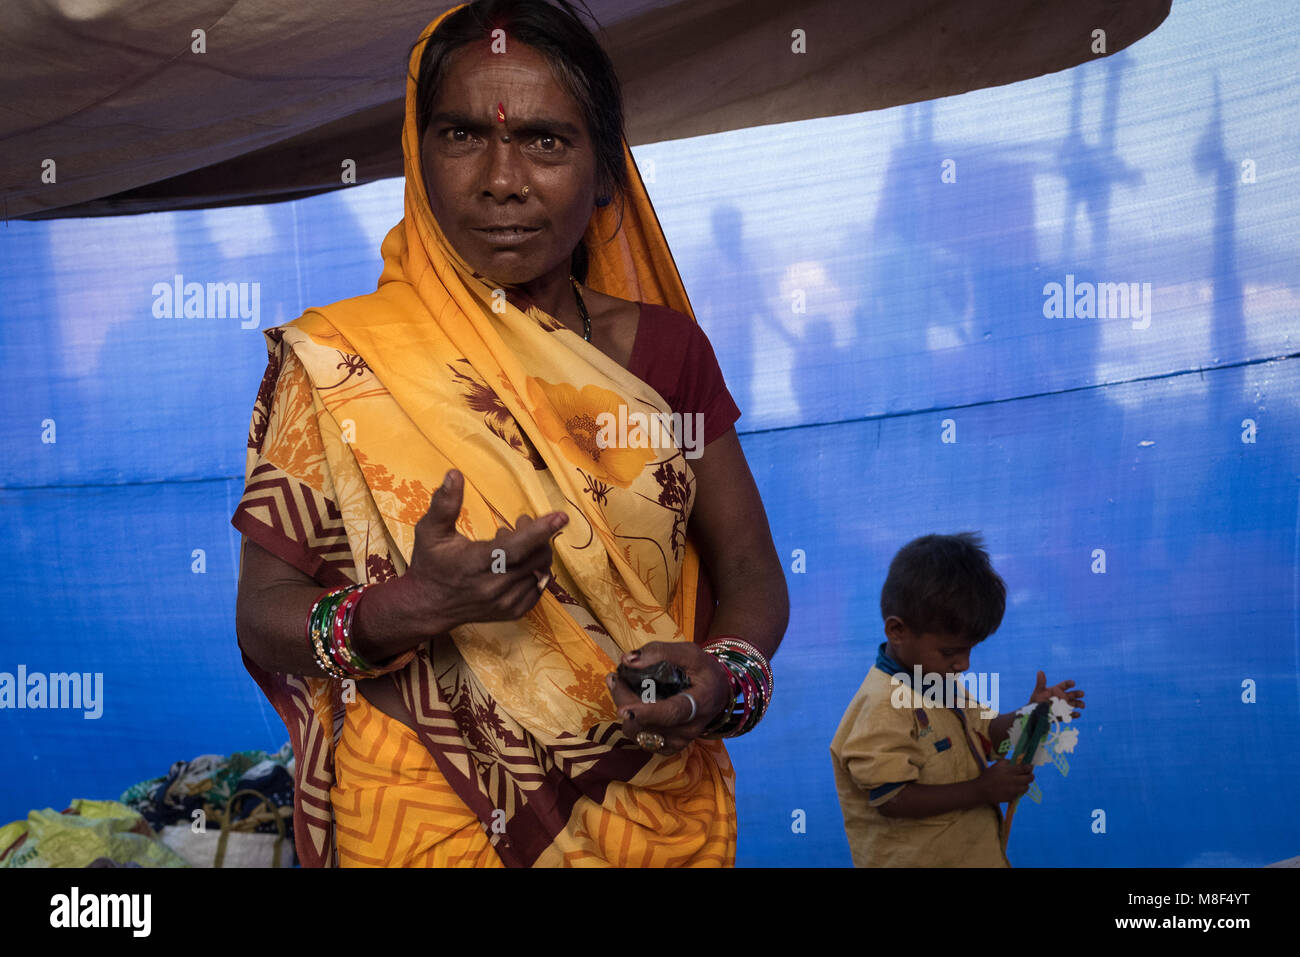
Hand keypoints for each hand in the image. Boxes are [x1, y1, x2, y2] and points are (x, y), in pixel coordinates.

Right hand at [403, 469, 567, 628]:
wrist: (428, 606)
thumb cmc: (430, 563)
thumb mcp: (430, 531)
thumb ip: (444, 504)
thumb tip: (454, 474)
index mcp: (475, 563)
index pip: (516, 547)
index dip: (540, 531)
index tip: (561, 516)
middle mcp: (494, 586)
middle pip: (536, 557)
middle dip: (537, 535)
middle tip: (519, 523)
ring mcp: (505, 602)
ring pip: (541, 571)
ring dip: (535, 551)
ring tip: (511, 543)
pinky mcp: (513, 612)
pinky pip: (539, 587)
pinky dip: (535, 570)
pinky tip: (516, 563)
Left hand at [604, 641, 732, 755]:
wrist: (716, 694)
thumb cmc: (702, 671)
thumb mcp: (690, 653)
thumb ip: (661, 652)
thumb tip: (627, 660)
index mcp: (700, 704)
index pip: (673, 713)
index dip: (647, 713)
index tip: (624, 709)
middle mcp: (690, 729)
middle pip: (647, 723)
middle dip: (624, 700)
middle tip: (614, 677)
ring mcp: (678, 742)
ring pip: (637, 731)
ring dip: (624, 707)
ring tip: (621, 684)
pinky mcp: (667, 747)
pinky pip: (638, 737)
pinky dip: (630, 718)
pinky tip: (630, 701)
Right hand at [977, 759, 1034, 803]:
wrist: (982, 791)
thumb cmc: (988, 776)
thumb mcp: (995, 766)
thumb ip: (1005, 762)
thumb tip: (1013, 761)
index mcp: (1009, 771)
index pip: (1024, 768)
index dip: (1029, 767)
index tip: (1031, 767)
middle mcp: (1013, 781)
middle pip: (1028, 778)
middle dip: (1031, 776)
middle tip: (1030, 775)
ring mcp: (1013, 790)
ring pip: (1026, 787)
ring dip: (1025, 784)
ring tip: (1022, 783)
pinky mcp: (1012, 798)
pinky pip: (1019, 794)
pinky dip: (1017, 791)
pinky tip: (1013, 789)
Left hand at [1030, 671, 1084, 718]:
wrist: (1035, 713)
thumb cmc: (1037, 700)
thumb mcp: (1038, 691)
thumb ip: (1041, 682)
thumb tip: (1040, 671)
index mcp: (1057, 690)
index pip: (1065, 685)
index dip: (1069, 684)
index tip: (1073, 683)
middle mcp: (1062, 697)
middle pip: (1072, 694)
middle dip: (1078, 694)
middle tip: (1082, 694)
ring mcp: (1064, 706)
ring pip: (1074, 704)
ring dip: (1079, 704)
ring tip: (1082, 705)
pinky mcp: (1063, 715)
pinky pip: (1070, 715)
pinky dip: (1074, 715)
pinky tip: (1077, 714)